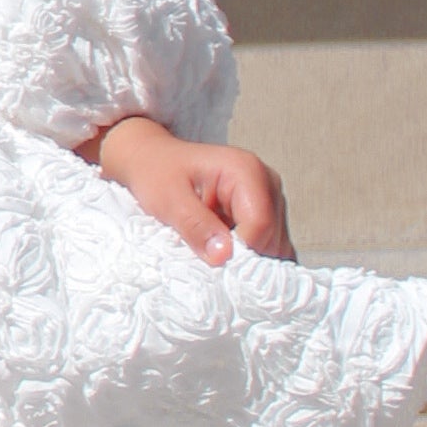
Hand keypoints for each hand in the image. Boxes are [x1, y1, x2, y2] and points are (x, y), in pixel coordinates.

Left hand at [90, 117, 292, 265]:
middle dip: (244, 258)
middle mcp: (267, 183)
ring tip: (212, 256)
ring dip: (246, 259)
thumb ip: (196, 226)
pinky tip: (224, 255)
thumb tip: (223, 256)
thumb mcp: (168, 200)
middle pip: (271, 237)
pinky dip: (249, 257)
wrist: (152, 160)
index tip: (214, 266)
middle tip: (208, 263)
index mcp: (246, 171)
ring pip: (274, 245)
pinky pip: (268, 245)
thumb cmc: (157, 173)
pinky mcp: (265, 214)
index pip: (260, 223)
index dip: (240, 251)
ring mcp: (269, 199)